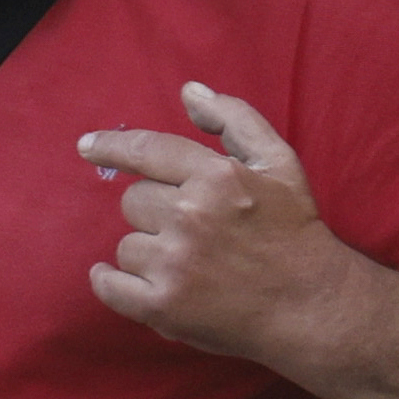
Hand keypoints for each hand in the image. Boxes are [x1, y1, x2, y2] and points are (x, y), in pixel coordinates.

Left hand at [79, 83, 347, 365]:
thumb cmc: (294, 230)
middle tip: (193, 230)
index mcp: (215, 177)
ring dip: (148, 252)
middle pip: (134, 201)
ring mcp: (174, 264)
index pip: (147, 151)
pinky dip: (111, 283)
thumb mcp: (278, 162)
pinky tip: (128, 281)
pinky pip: (109, 286)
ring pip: (127, 245)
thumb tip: (189, 91)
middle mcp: (190, 216)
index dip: (112, 146)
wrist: (310, 306)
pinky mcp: (163, 306)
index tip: (88, 146)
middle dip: (157, 211)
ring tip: (189, 263)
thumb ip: (234, 119)